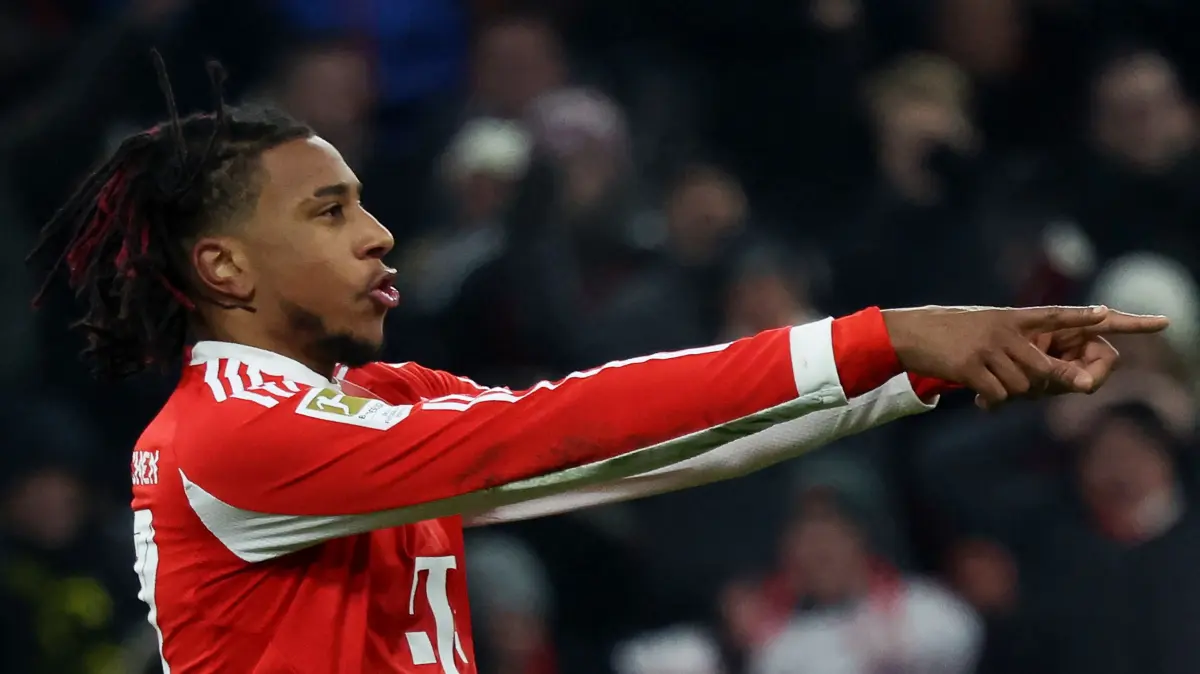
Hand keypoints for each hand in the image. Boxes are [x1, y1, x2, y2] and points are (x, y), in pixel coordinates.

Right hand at [883, 305, 1168, 407]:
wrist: (909, 334)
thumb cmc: (949, 333)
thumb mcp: (985, 328)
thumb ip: (1013, 343)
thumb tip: (1037, 378)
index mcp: (1011, 318)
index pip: (1053, 316)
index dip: (1081, 317)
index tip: (1107, 313)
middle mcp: (1002, 331)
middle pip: (1043, 367)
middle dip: (1058, 382)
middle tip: (1078, 387)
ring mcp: (986, 349)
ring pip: (1022, 385)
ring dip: (1012, 393)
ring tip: (992, 388)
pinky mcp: (969, 367)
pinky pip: (997, 394)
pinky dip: (992, 400)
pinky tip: (979, 397)